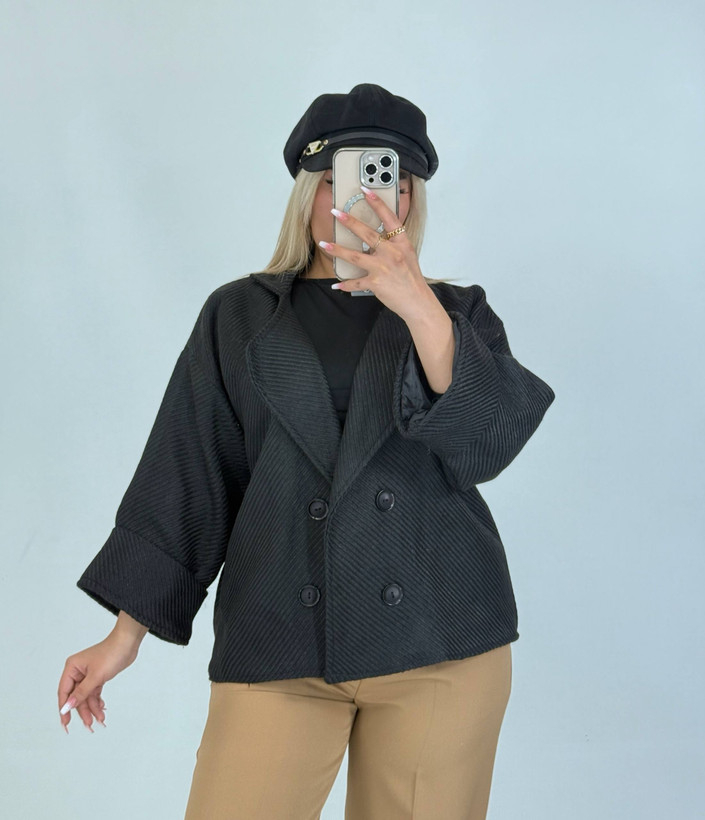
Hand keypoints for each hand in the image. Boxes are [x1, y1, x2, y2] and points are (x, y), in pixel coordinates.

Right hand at [57, 631, 140, 732]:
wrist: (128, 644)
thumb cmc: (111, 653)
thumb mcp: (96, 676)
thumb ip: (82, 693)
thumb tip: (68, 706)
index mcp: (72, 668)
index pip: (64, 692)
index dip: (64, 708)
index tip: (65, 723)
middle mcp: (78, 671)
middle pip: (76, 696)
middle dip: (82, 710)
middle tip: (88, 724)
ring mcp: (88, 674)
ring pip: (86, 696)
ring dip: (92, 708)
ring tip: (99, 719)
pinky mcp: (98, 676)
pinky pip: (94, 692)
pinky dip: (97, 701)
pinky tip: (101, 709)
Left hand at [321, 185, 433, 322]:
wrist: (417, 301)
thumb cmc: (411, 278)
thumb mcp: (407, 254)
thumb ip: (393, 244)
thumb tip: (374, 237)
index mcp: (401, 243)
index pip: (389, 218)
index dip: (377, 203)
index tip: (365, 190)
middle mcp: (392, 253)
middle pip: (367, 234)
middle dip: (349, 222)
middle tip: (336, 212)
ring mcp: (383, 268)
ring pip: (355, 256)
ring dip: (337, 250)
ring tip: (324, 243)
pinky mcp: (376, 283)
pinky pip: (356, 282)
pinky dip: (345, 284)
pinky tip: (336, 283)